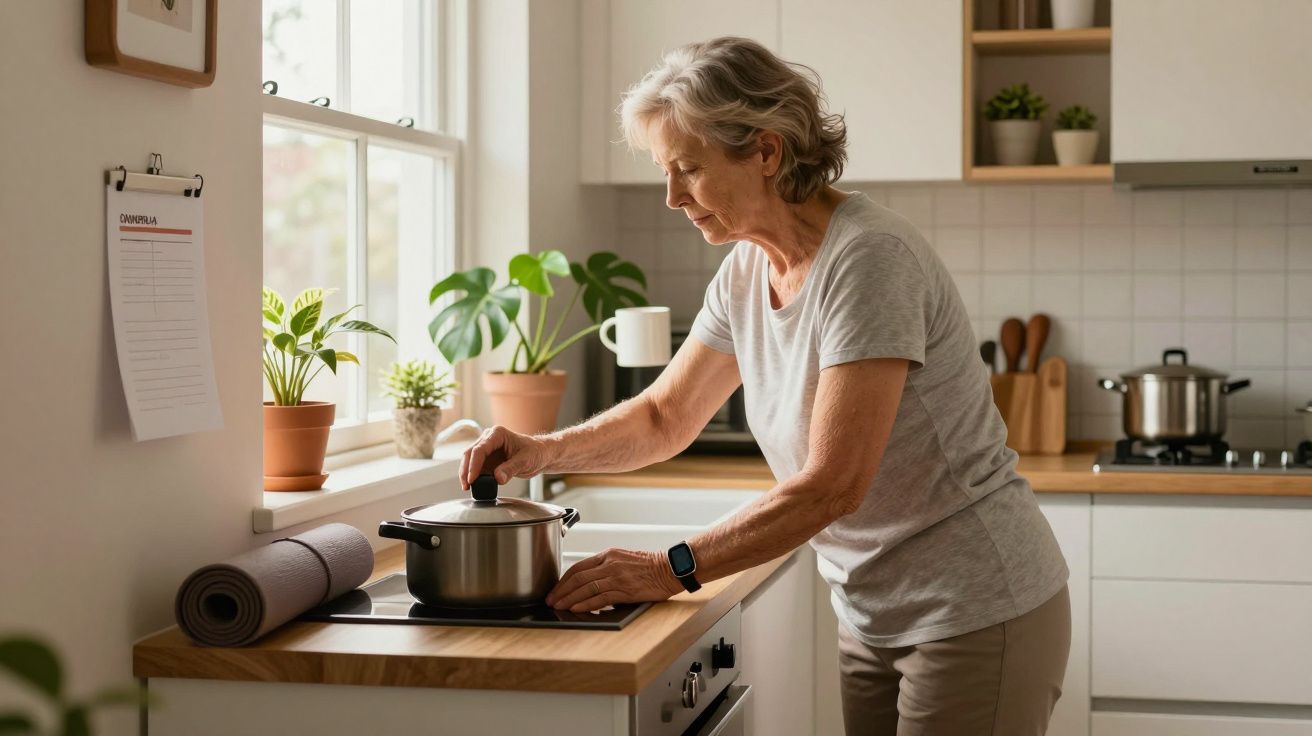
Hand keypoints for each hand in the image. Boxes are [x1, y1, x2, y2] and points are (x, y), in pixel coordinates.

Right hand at [459, 426, 550, 489]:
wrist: (540, 454)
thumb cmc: (535, 452)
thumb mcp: (525, 461)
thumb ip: (511, 469)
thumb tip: (498, 478)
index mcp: (497, 434)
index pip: (480, 449)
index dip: (473, 465)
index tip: (472, 479)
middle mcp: (489, 439)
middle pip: (470, 454)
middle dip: (466, 470)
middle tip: (466, 486)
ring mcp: (487, 449)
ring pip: (469, 461)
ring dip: (467, 475)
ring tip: (468, 488)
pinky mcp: (487, 459)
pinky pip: (476, 468)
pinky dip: (474, 477)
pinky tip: (474, 487)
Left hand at [546, 548, 683, 611]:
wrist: (670, 568)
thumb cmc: (651, 565)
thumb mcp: (624, 559)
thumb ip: (606, 568)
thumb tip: (590, 583)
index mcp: (608, 555)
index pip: (578, 567)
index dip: (563, 579)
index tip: (555, 589)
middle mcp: (610, 563)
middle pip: (578, 577)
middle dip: (561, 590)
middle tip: (551, 600)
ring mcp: (617, 576)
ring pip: (585, 587)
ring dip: (569, 598)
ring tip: (559, 606)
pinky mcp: (625, 589)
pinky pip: (600, 597)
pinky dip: (586, 603)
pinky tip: (577, 608)